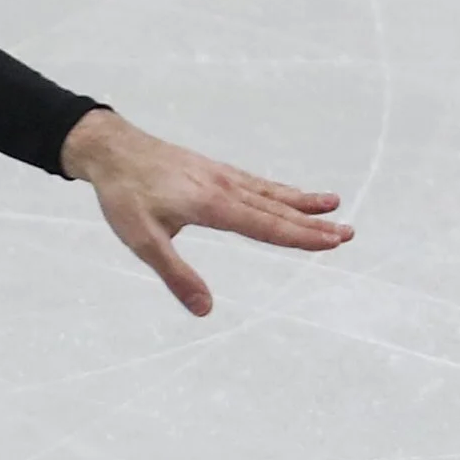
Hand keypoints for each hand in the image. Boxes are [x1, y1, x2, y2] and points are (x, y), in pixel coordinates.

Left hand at [57, 108, 351, 316]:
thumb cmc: (123, 195)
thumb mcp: (142, 240)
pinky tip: (288, 194)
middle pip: (276, 209)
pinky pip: (254, 182)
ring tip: (334, 205)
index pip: (265, 226)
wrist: (110, 148)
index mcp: (211, 205)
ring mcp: (220, 175)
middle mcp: (223, 187)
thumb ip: (176, 275)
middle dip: (313, 224)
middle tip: (349, 233)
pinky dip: (277, 189)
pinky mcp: (212, 169)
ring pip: (269, 192)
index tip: (332, 243)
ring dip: (302, 202)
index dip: (300, 237)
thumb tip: (205, 310)